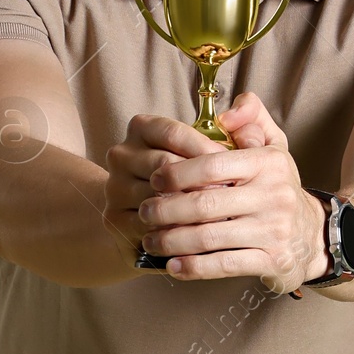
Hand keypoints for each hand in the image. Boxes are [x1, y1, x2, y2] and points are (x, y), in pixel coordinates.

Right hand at [103, 113, 227, 271]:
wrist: (152, 213)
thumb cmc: (195, 175)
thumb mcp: (219, 146)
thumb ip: (239, 120)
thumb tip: (235, 117)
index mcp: (142, 128)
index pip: (174, 134)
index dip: (205, 150)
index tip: (232, 167)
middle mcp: (121, 154)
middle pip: (164, 165)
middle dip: (201, 182)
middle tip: (232, 197)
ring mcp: (113, 186)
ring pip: (156, 197)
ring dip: (190, 211)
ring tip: (221, 218)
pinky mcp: (113, 218)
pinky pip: (147, 226)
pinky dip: (174, 232)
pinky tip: (198, 235)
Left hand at [137, 93, 329, 293]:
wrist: (314, 235)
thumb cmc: (278, 186)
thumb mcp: (274, 145)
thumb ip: (252, 117)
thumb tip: (226, 114)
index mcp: (268, 163)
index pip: (213, 164)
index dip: (178, 172)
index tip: (155, 178)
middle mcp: (274, 195)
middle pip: (205, 204)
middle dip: (166, 209)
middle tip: (145, 212)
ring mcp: (274, 231)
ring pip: (209, 237)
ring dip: (172, 241)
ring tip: (151, 240)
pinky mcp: (272, 261)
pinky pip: (224, 265)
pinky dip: (194, 267)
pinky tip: (173, 266)